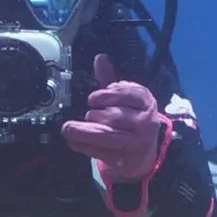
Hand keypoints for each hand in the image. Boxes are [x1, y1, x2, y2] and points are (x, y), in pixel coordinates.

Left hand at [61, 53, 162, 181]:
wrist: (145, 152)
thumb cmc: (131, 118)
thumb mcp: (124, 98)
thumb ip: (110, 79)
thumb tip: (100, 58)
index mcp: (146, 102)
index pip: (128, 94)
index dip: (107, 95)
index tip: (92, 99)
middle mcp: (146, 121)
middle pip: (116, 116)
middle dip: (96, 115)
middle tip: (87, 113)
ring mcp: (138, 142)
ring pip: (108, 136)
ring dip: (86, 131)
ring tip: (71, 128)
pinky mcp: (127, 159)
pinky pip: (101, 152)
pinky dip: (83, 146)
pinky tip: (72, 141)